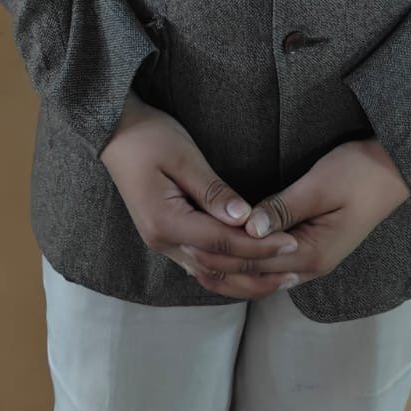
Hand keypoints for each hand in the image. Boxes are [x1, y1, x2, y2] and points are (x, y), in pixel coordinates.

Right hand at [98, 93, 302, 298]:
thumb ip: (213, 191)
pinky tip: (248, 270)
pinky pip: (199, 264)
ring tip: (278, 278)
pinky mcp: (165, 236)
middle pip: (216, 267)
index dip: (259, 246)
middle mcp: (162, 241)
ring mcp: (161, 242)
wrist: (116, 133)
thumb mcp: (184, 157)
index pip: (222, 243)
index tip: (291, 242)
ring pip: (207, 272)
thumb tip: (246, 218)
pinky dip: (226, 270)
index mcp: (165, 222)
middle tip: (294, 268)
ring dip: (242, 278)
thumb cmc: (149, 137)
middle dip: (257, 269)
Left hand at [181, 138, 410, 293]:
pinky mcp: (312, 248)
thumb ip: (283, 208)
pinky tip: (228, 253)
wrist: (394, 169)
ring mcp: (312, 260)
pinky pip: (271, 265)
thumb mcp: (319, 186)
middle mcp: (311, 266)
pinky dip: (247, 262)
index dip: (222, 254)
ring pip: (261, 276)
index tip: (191, 242)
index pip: (255, 264)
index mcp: (312, 254)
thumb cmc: (359, 172)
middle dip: (220, 267)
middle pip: (255, 277)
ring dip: (231, 269)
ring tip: (196, 257)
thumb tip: (248, 227)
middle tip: (184, 252)